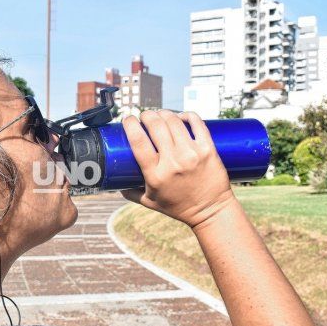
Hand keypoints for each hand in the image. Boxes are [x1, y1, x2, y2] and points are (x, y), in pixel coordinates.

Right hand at [121, 110, 235, 227]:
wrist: (211, 211)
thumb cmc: (179, 208)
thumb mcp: (150, 202)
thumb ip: (131, 193)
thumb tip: (115, 183)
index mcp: (155, 175)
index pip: (138, 141)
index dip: (130, 124)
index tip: (128, 120)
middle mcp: (173, 162)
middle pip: (155, 125)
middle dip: (146, 115)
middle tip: (145, 117)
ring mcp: (192, 154)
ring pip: (174, 121)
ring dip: (163, 113)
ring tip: (160, 115)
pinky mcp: (208, 149)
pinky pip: (197, 123)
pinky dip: (187, 115)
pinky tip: (181, 117)